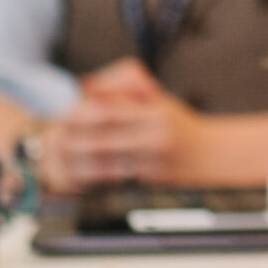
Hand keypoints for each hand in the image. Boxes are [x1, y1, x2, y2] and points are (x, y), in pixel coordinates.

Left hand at [37, 61, 209, 188]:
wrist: (213, 155)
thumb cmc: (179, 125)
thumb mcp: (156, 98)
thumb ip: (122, 87)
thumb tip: (85, 86)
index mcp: (155, 114)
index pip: (107, 112)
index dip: (78, 113)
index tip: (59, 114)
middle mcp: (155, 138)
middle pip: (101, 139)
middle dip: (74, 138)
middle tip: (55, 136)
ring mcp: (154, 162)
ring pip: (105, 162)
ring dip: (82, 159)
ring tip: (65, 155)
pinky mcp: (152, 181)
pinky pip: (118, 177)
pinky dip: (99, 174)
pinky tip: (86, 170)